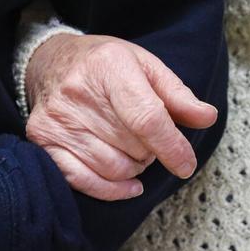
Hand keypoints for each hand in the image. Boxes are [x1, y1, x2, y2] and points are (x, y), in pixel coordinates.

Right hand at [25, 34, 216, 201]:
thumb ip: (177, 95)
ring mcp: (57, 118)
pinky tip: (128, 183)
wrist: (50, 61)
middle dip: (150, 151)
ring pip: (112, 167)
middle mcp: (78, 91)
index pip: (147, 118)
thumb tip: (207, 118)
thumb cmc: (104, 66)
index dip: (171, 147)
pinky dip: (111, 189)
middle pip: (132, 146)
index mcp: (110, 65)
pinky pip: (83, 181)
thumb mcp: (145, 66)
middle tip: (146, 138)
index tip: (186, 165)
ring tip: (131, 149)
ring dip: (133, 168)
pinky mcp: (42, 139)